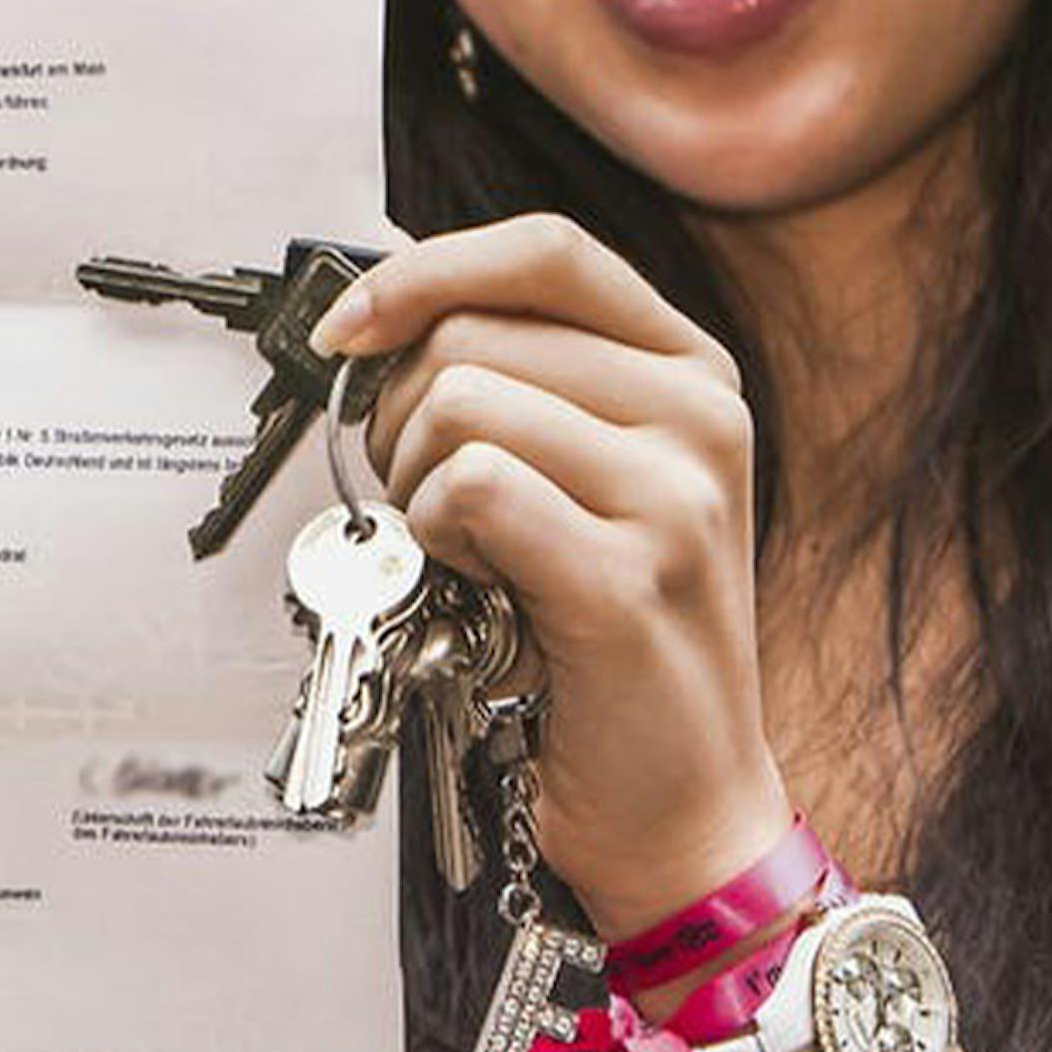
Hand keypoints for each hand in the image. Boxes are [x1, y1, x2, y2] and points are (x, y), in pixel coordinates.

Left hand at [315, 213, 792, 939]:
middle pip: (472, 334)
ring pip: (460, 405)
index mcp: (691, 370)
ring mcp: (679, 496)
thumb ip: (522, 383)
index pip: (543, 250)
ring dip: (416, 484)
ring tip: (462, 551)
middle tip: (423, 500)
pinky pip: (471, 488)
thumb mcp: (588, 480)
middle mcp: (701, 416)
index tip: (350, 327)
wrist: (685, 802)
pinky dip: (433, 537)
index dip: (424, 271)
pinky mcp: (632, 577)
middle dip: (400, 415)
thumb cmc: (612, 643)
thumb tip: (385, 302)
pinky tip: (472, 584)